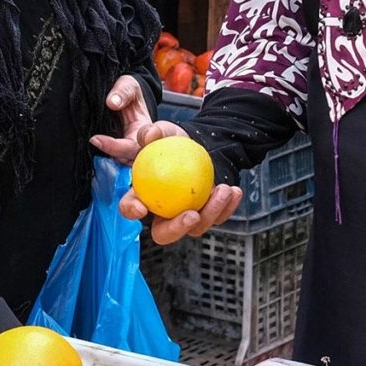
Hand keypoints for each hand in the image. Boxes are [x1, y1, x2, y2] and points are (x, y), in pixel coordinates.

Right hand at [91, 83, 242, 243]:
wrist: (200, 146)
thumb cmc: (175, 143)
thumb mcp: (164, 132)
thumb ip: (153, 132)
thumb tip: (148, 135)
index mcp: (144, 196)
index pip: (131, 207)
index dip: (132, 210)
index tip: (141, 207)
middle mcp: (164, 213)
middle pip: (164, 233)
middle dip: (177, 229)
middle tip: (192, 215)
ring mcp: (186, 217)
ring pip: (196, 227)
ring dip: (212, 212)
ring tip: (223, 190)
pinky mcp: (208, 215)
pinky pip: (218, 216)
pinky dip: (228, 206)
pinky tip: (234, 191)